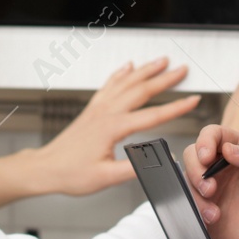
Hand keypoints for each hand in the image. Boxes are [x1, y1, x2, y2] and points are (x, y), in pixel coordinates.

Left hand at [30, 57, 198, 195]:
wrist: (44, 168)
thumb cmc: (70, 174)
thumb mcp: (106, 178)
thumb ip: (136, 169)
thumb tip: (161, 162)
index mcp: (112, 128)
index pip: (153, 116)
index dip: (176, 108)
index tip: (193, 100)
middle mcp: (105, 113)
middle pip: (141, 90)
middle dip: (165, 78)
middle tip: (183, 69)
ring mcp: (98, 109)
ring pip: (125, 82)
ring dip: (145, 70)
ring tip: (162, 61)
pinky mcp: (91, 110)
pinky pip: (109, 85)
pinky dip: (120, 73)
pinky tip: (127, 66)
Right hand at [182, 123, 238, 238]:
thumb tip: (230, 148)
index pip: (217, 135)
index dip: (206, 140)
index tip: (207, 156)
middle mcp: (225, 168)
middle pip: (195, 153)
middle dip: (196, 168)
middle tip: (209, 186)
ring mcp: (214, 189)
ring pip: (188, 178)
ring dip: (196, 192)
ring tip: (214, 208)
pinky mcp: (205, 209)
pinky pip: (189, 202)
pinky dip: (196, 208)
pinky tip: (213, 218)